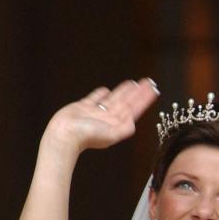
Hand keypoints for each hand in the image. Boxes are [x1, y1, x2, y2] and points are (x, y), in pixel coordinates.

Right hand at [42, 77, 159, 157]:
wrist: (64, 135)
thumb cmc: (86, 136)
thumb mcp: (111, 135)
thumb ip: (125, 128)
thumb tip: (134, 122)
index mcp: (117, 123)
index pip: (135, 108)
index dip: (144, 99)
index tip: (154, 90)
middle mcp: (109, 118)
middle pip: (127, 102)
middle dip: (138, 92)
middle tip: (148, 82)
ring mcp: (96, 112)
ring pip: (114, 98)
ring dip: (124, 91)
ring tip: (133, 83)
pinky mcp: (83, 107)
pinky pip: (95, 98)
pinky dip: (101, 94)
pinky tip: (106, 90)